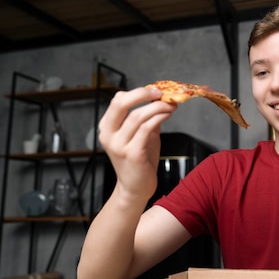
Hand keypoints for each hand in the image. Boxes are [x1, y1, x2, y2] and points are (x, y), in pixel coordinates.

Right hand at [98, 87, 176, 201]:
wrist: (136, 188)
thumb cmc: (139, 161)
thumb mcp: (140, 135)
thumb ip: (145, 118)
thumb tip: (160, 99)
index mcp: (107, 128)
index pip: (117, 101)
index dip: (137, 92)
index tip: (155, 91)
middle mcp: (108, 135)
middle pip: (120, 103)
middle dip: (142, 94)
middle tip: (160, 92)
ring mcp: (119, 145)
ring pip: (137, 115)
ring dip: (157, 107)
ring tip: (170, 106)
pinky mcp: (132, 154)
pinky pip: (146, 128)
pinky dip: (158, 117)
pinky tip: (167, 115)